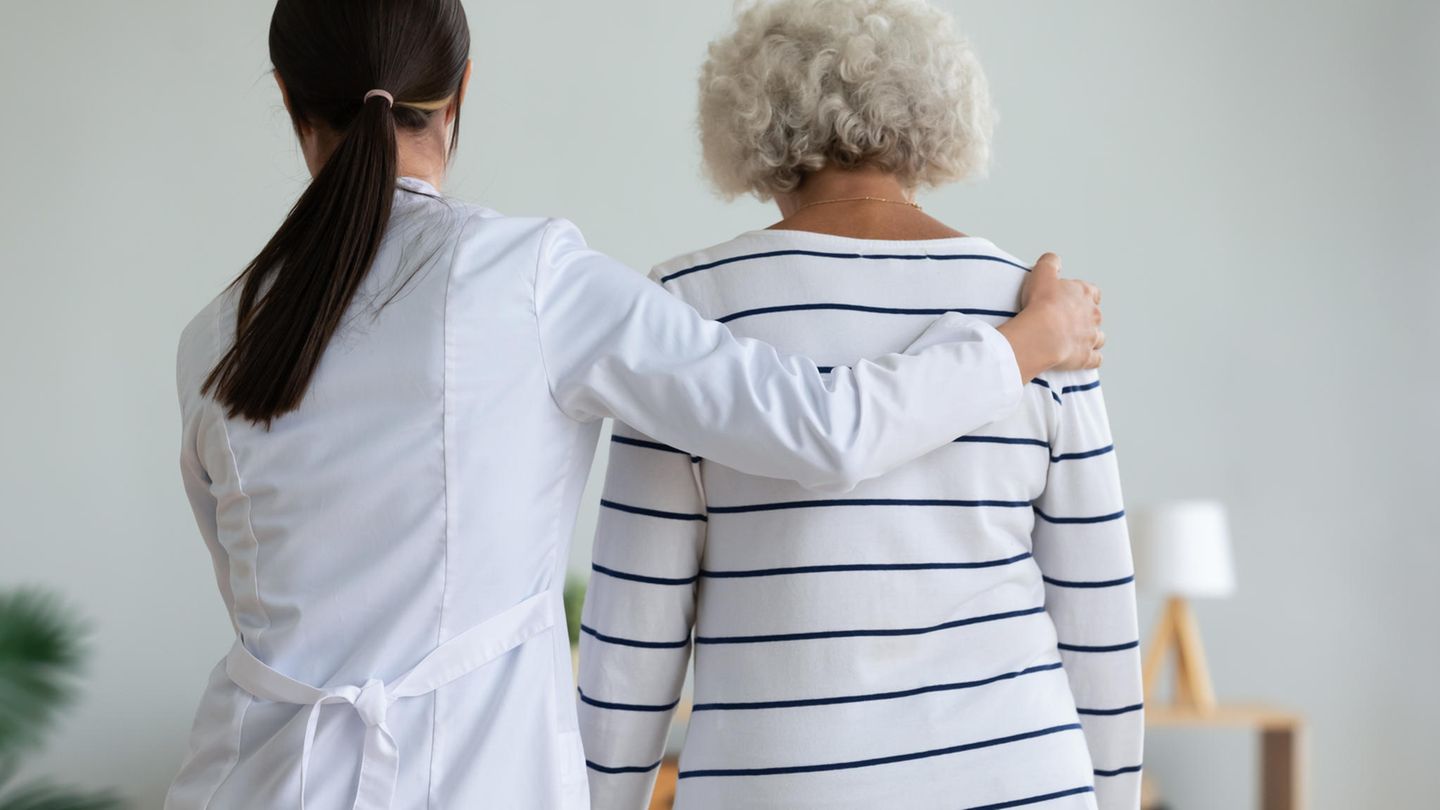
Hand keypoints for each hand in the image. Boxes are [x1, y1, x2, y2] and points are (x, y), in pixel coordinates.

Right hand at [996, 253, 1103, 381]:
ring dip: (1090, 338)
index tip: (1071, 299)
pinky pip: (1096, 359)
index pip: (1093, 292)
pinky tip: (1081, 358)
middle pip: (1096, 316)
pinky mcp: (1086, 357)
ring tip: (1074, 340)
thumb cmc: (1041, 304)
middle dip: (1085, 318)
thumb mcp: (1042, 272)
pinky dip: (1091, 359)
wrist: (1041, 333)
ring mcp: (1091, 337)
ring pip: (1099, 338)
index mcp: (1085, 294)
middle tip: (1066, 321)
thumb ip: (1050, 262)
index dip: (1083, 295)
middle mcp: (1093, 315)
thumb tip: (1054, 259)